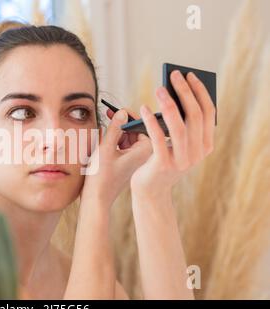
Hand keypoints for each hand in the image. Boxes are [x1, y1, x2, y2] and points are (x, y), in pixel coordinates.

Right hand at [81, 107, 151, 208]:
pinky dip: (113, 142)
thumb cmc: (102, 176)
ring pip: (127, 138)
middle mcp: (143, 156)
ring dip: (115, 133)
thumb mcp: (106, 147)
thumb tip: (123, 111)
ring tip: (102, 132)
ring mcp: (135, 160)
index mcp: (144, 151)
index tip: (116, 111)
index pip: (141, 125)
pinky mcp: (127, 164)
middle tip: (108, 116)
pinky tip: (101, 142)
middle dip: (120, 124)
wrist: (97, 199)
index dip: (128, 116)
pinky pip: (122, 147)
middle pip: (134, 131)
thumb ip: (115, 128)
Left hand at [131, 70, 215, 198]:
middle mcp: (198, 153)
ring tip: (158, 89)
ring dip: (168, 104)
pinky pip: (158, 138)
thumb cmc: (161, 161)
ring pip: (178, 126)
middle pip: (194, 115)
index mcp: (205, 145)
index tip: (189, 75)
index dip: (199, 92)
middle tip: (173, 75)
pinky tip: (144, 108)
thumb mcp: (176, 144)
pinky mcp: (164, 165)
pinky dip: (151, 121)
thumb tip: (175, 95)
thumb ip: (181, 125)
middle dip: (184, 92)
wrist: (150, 190)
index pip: (208, 112)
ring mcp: (182, 160)